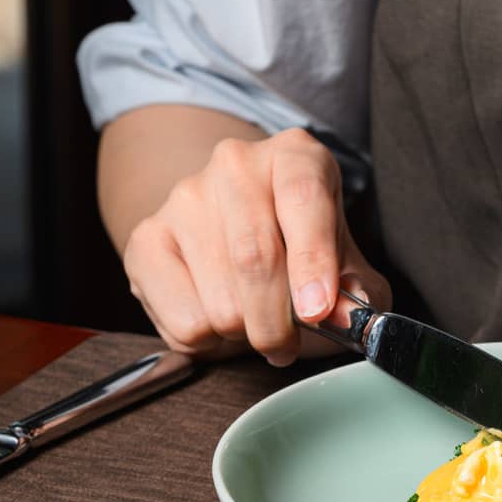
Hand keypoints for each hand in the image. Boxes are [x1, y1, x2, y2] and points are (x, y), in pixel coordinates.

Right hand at [122, 128, 390, 364]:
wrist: (233, 231)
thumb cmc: (299, 248)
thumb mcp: (344, 263)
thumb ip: (355, 291)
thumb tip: (341, 316)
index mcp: (294, 155)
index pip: (302, 198)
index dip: (313, 260)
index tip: (318, 310)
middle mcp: (235, 163)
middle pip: (255, 257)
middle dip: (278, 322)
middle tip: (287, 346)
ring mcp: (184, 197)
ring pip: (220, 302)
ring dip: (244, 333)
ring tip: (250, 317)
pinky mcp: (146, 238)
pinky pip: (184, 321)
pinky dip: (209, 342)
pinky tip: (216, 315)